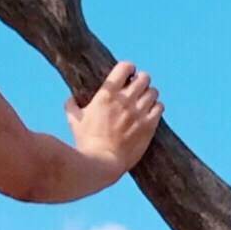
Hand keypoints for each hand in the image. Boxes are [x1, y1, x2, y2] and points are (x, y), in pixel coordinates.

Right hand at [67, 60, 160, 175]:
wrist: (102, 163)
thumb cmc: (86, 142)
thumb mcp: (73, 121)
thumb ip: (71, 106)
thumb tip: (71, 99)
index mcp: (107, 94)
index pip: (125, 67)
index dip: (128, 68)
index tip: (128, 75)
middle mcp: (125, 100)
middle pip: (144, 77)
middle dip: (140, 81)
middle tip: (136, 89)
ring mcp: (139, 113)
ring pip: (153, 91)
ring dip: (149, 94)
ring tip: (144, 101)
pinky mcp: (148, 126)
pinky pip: (159, 107)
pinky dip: (156, 108)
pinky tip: (149, 113)